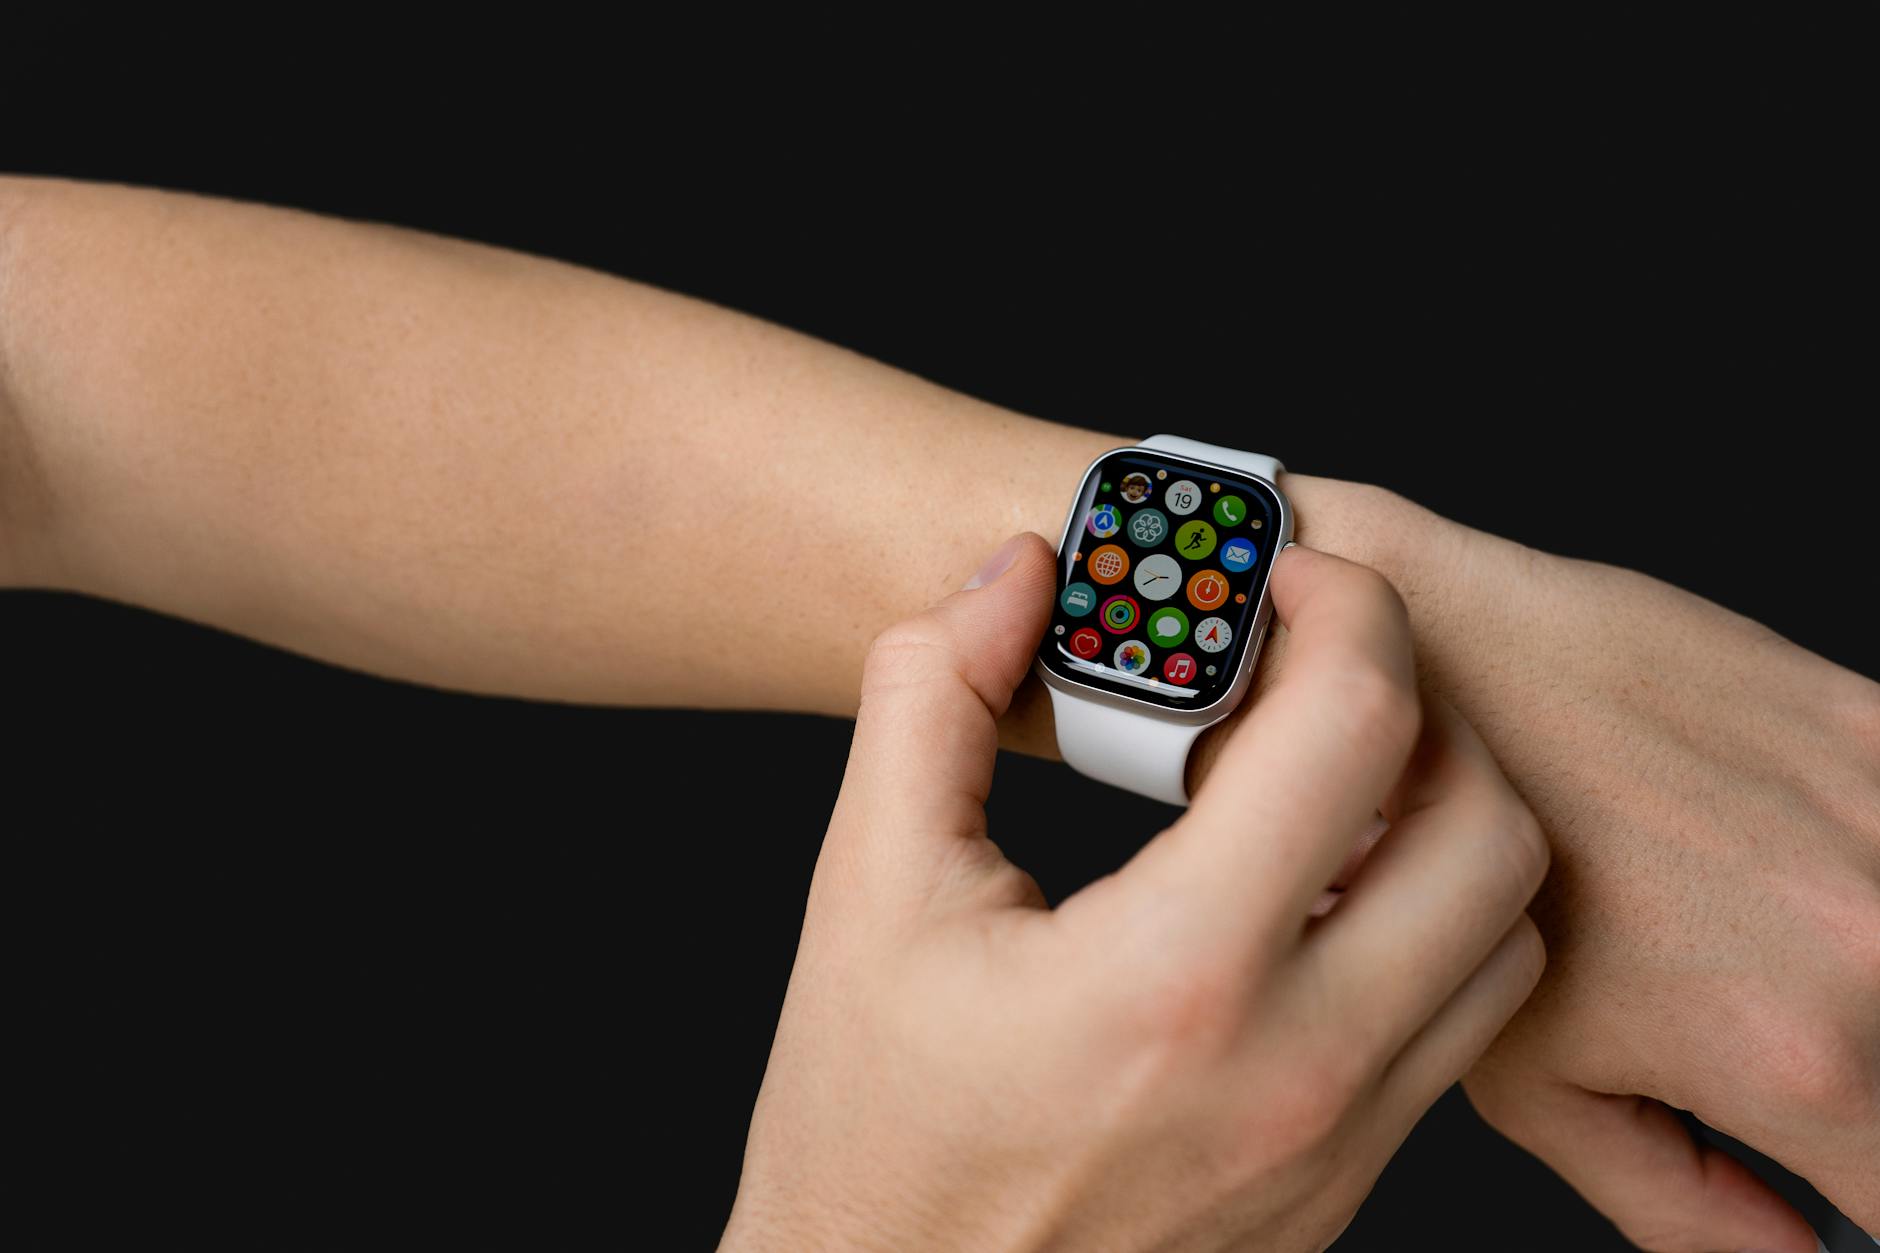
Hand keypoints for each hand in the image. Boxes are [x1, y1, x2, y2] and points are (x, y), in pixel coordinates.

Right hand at [720, 536, 1548, 1251]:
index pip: (1359, 726)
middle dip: (1418, 706)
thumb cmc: (866, 1129)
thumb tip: (1019, 574)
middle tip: (1314, 676)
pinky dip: (1430, 924)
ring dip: (1445, 821)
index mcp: (1175, 975)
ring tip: (1321, 787)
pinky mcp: (1348, 1185)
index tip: (1282, 583)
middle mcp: (1298, 1066)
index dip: (1341, 606)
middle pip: (1491, 822)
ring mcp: (1342, 1143)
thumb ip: (934, 695)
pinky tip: (1312, 900)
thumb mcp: (866, 888)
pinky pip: (1460, 1024)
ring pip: (1508, 931)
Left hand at [1233, 483, 1879, 1250]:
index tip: (1824, 1177)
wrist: (1418, 644)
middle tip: (1763, 1050)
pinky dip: (1859, 882)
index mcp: (1806, 1053)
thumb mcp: (1531, 1071)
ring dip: (1862, 985)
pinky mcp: (1875, 723)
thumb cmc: (1434, 858)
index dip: (1864, 1195)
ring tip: (1744, 955)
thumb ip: (1678, 1198)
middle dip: (1862, 1101)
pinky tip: (1771, 873)